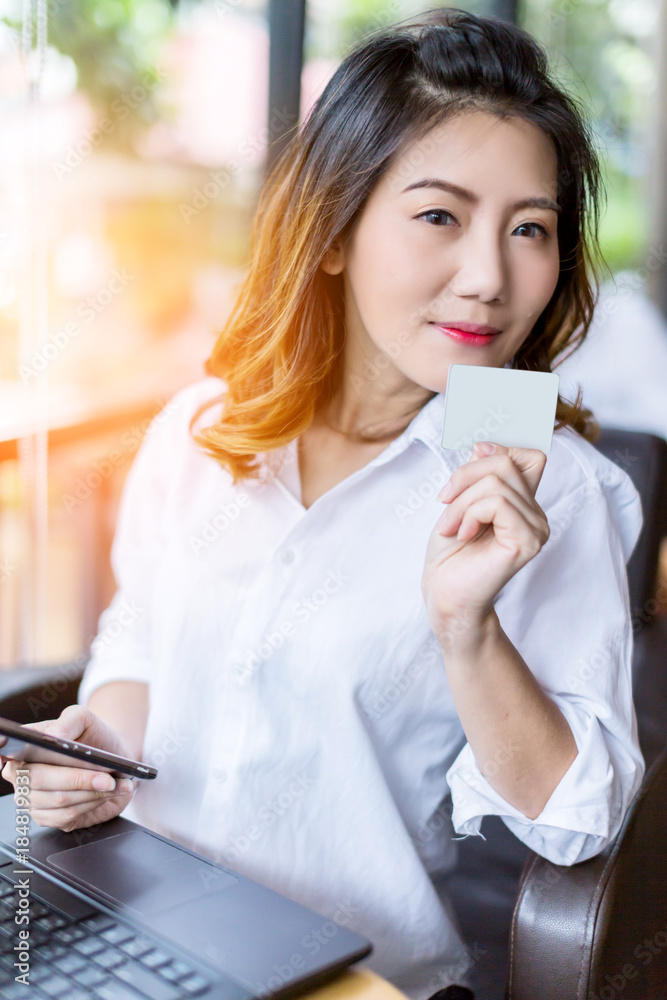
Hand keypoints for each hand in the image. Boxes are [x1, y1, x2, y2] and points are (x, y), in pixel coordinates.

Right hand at [0, 705, 137, 832]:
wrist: (113, 758)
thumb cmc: (93, 736)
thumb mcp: (84, 719)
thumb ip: (68, 722)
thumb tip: (53, 737)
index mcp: (24, 748)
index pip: (6, 754)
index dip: (3, 757)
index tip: (11, 761)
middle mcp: (23, 775)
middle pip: (39, 780)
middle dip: (77, 778)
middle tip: (106, 777)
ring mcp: (34, 800)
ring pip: (58, 801)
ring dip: (91, 792)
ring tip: (115, 783)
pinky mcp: (50, 818)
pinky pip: (67, 816)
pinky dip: (92, 804)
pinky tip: (109, 793)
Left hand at [421, 440, 549, 638]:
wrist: (444, 592)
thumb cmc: (450, 552)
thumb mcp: (459, 501)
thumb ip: (480, 474)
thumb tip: (485, 445)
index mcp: (524, 503)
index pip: (529, 455)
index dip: (499, 451)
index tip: (467, 466)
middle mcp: (537, 514)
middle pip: (506, 462)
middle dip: (465, 478)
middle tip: (446, 504)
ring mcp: (537, 528)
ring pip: (497, 483)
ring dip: (462, 502)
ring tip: (452, 526)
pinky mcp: (528, 541)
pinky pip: (497, 503)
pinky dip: (470, 513)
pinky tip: (464, 533)